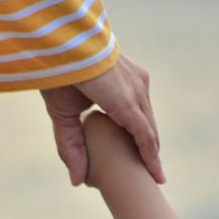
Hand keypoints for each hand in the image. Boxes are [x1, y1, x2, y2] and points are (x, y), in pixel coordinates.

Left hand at [41, 53, 164, 185]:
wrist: (64, 36)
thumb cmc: (60, 75)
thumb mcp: (61, 114)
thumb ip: (70, 146)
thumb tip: (77, 182)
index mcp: (122, 100)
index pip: (144, 136)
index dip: (151, 160)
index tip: (158, 180)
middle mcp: (136, 88)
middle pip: (149, 128)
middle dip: (151, 153)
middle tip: (153, 176)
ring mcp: (139, 78)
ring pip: (148, 115)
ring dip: (147, 136)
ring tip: (146, 158)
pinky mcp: (136, 72)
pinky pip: (143, 102)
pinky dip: (142, 120)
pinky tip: (138, 133)